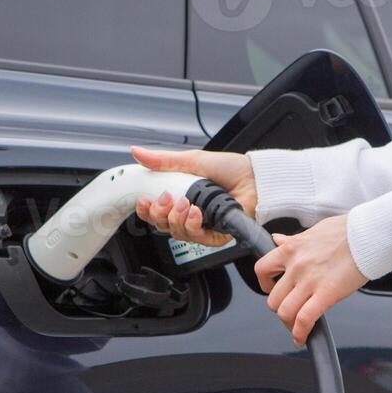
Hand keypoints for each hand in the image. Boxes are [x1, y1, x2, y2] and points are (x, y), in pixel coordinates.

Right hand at [131, 145, 255, 246]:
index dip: (146, 210)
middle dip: (159, 214)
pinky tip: (196, 214)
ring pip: (178, 234)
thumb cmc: (229, 168)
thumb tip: (137, 153)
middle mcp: (189, 215)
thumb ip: (163, 161)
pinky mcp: (216, 236)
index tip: (144, 201)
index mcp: (180, 198)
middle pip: (163, 226)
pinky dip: (193, 226)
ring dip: (177, 218)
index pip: (155, 212)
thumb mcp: (191, 161)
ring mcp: (202, 227)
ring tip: (186, 202)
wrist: (254, 176)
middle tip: (166, 199)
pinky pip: (198, 239)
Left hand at [254, 215, 366, 346]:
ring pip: (284, 312)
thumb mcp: (313, 230)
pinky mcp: (326, 294)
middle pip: (273, 298)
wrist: (369, 234)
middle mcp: (296, 265)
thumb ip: (293, 240)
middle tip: (290, 311)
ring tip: (297, 326)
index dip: (264, 284)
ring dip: (289, 323)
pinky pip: (304, 319)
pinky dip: (300, 333)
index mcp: (291, 248)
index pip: (262, 269)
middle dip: (280, 309)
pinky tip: (302, 338)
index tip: (272, 289)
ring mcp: (309, 281)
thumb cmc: (347, 231)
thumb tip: (278, 240)